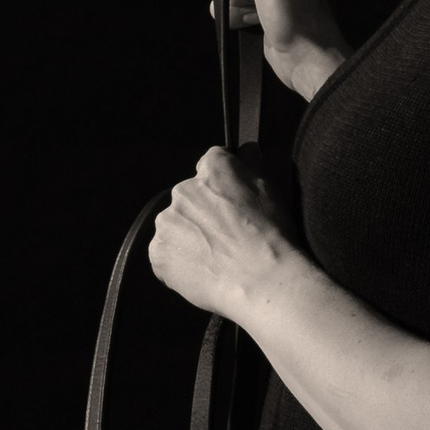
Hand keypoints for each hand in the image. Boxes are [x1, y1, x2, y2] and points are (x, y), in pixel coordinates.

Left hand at [149, 146, 292, 320]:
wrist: (260, 280)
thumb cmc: (270, 235)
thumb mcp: (270, 188)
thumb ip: (252, 162)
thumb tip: (245, 149)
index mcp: (212, 169)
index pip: (211, 164)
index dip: (222, 185)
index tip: (230, 204)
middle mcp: (184, 190)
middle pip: (190, 196)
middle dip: (203, 211)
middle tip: (226, 234)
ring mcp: (168, 223)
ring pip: (177, 225)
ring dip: (189, 235)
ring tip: (215, 256)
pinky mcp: (159, 253)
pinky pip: (165, 253)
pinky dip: (179, 261)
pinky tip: (203, 269)